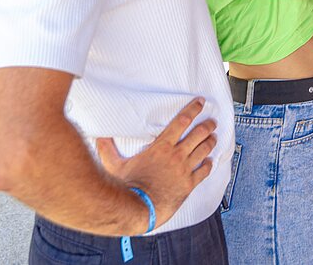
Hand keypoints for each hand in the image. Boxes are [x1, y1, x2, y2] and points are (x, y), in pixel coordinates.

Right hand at [96, 98, 216, 231]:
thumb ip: (107, 149)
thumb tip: (99, 136)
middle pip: (198, 134)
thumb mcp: (115, 165)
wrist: (139, 209)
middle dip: (207, 125)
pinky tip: (209, 161)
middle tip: (212, 122)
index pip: (182, 122)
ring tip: (213, 137)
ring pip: (204, 150)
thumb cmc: (127, 188)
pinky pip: (204, 171)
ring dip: (210, 141)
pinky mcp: (189, 184)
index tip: (200, 102)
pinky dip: (208, 164)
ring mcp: (185, 170)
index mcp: (161, 147)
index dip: (193, 109)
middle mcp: (176, 156)